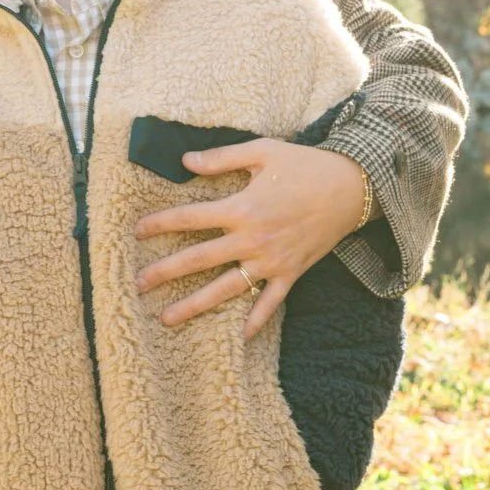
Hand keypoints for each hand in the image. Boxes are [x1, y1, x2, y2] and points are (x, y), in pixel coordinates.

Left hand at [134, 139, 366, 337]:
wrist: (352, 187)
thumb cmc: (305, 165)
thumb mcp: (262, 151)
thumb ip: (222, 158)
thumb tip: (184, 161)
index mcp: (242, 207)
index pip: (190, 218)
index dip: (161, 223)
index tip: (137, 231)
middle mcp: (252, 239)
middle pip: (199, 259)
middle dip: (165, 272)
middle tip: (137, 284)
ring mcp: (271, 261)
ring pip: (226, 289)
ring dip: (195, 305)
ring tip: (167, 318)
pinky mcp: (291, 273)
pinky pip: (270, 303)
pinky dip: (256, 321)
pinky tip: (239, 338)